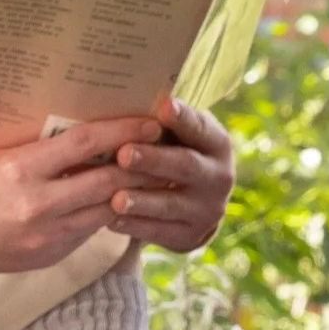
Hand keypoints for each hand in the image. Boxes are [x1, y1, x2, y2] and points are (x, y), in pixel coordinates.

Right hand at [0, 113, 162, 279]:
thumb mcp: (0, 155)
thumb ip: (43, 149)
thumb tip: (90, 133)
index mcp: (21, 171)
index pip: (85, 145)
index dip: (123, 132)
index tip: (149, 123)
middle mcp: (37, 205)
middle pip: (107, 181)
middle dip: (140, 164)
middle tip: (164, 150)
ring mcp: (46, 236)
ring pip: (106, 210)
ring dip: (130, 192)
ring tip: (150, 176)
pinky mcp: (49, 255)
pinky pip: (88, 231)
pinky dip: (103, 213)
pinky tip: (114, 201)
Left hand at [106, 94, 233, 253]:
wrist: (193, 206)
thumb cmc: (173, 154)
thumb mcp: (176, 137)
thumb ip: (159, 123)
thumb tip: (122, 94)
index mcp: (215, 143)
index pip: (200, 127)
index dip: (183, 118)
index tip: (163, 106)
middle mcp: (218, 175)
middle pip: (185, 166)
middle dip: (154, 160)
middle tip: (124, 153)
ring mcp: (207, 208)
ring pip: (171, 204)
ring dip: (142, 200)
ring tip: (115, 198)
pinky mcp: (190, 235)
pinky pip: (159, 231)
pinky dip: (134, 226)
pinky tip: (110, 220)